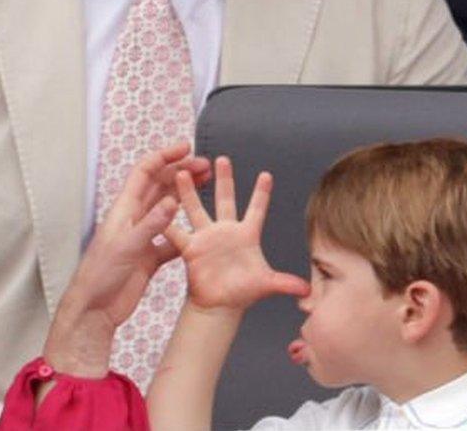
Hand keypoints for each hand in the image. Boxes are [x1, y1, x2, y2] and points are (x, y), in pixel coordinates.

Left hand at [43, 142, 210, 376]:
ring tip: (207, 186)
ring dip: (185, 195)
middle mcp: (134, 218)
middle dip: (181, 172)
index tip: (187, 147)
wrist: (94, 309)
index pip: (145, 171)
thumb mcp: (126, 247)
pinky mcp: (149, 257)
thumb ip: (151, 225)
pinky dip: (185, 231)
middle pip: (160, 185)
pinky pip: (171, 238)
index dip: (165, 156)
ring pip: (167, 208)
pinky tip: (201, 231)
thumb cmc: (101, 275)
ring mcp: (142, 237)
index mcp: (125, 209)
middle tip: (206, 166)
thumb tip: (173, 201)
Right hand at [164, 157, 308, 312]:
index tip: (266, 174)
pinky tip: (157, 207)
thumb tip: (308, 291)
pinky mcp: (190, 248)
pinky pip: (176, 232)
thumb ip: (285, 283)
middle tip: (222, 159)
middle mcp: (225, 232)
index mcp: (247, 236)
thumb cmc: (243, 293)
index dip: (261, 193)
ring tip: (183, 172)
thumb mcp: (266, 284)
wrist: (218, 306)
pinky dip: (167, 222)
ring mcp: (206, 238)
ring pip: (196, 209)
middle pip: (225, 199)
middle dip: (224, 179)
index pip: (256, 209)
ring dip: (189, 192)